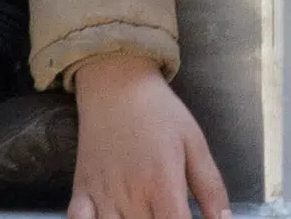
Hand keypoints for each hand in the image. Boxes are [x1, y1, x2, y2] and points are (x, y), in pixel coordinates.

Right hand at [69, 51, 229, 218]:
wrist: (116, 85)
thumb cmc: (160, 113)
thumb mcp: (195, 143)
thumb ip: (211, 187)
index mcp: (163, 185)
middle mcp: (131, 197)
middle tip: (166, 210)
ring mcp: (102, 197)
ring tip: (144, 214)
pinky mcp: (80, 192)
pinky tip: (106, 217)